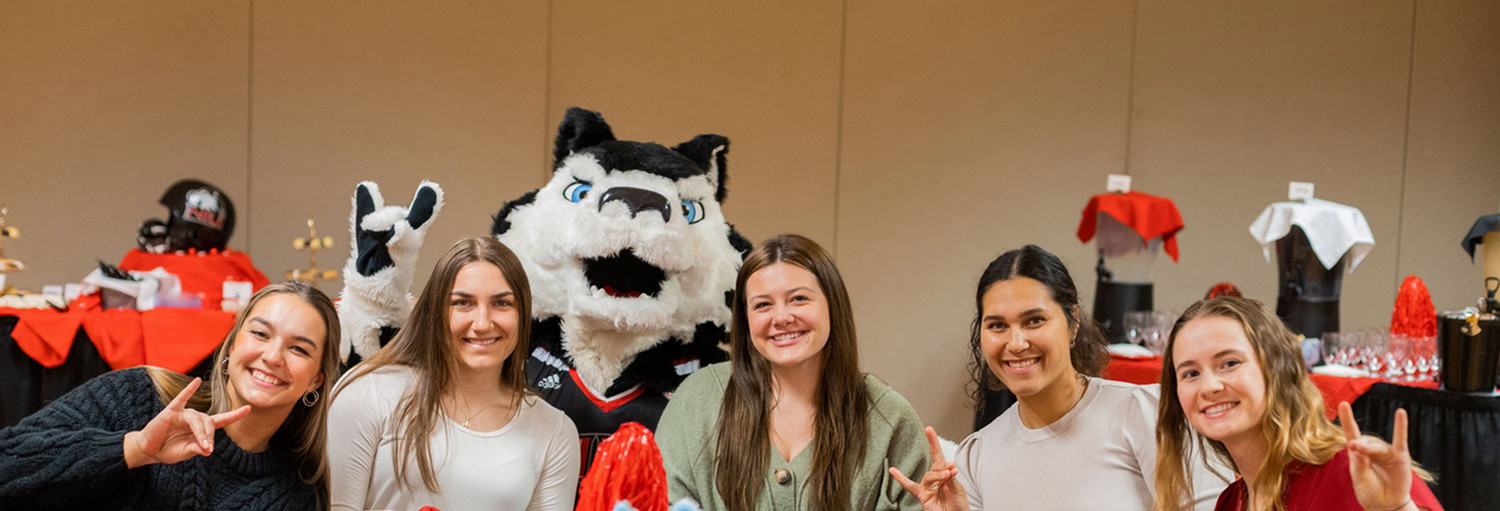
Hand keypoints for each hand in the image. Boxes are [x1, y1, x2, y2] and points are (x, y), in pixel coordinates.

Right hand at [124, 378, 250, 467]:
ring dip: (202, 433)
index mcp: (201, 427)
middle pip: (209, 423)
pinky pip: (181, 398)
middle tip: (207, 449)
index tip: (248, 408)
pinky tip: (196, 381)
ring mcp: (183, 413)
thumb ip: (196, 450)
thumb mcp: (185, 453)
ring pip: (198, 420)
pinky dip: (189, 390)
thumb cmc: (168, 450)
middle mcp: (195, 418)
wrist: (148, 450)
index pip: (222, 420)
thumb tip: (208, 450)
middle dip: (210, 437)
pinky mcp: (171, 411)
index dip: (235, 415)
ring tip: (202, 445)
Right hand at [888, 427, 967, 510]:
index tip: (929, 430)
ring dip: (937, 475)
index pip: (938, 456)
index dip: (933, 443)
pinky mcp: (922, 496)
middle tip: (950, 472)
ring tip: (947, 477)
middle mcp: (935, 480)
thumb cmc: (959, 507)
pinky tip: (893, 471)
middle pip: (935, 467)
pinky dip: (901, 479)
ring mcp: (927, 487)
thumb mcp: (958, 490)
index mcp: (945, 475)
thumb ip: (951, 478)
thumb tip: (948, 464)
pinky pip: (910, 487)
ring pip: (928, 476)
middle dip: (943, 469)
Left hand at [1337, 402, 1416, 510]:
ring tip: (1364, 451)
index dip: (1347, 419)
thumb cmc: (1370, 491)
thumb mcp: (1360, 480)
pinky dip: (1401, 426)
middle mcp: (1371, 450)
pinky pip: (1400, 440)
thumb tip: (1355, 447)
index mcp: (1357, 454)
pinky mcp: (1400, 456)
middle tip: (1354, 447)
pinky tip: (1401, 413)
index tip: (1343, 404)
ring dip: (1371, 449)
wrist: (1387, 504)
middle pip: (1364, 442)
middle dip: (1360, 446)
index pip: (1351, 433)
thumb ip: (1358, 465)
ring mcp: (1386, 452)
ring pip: (1378, 446)